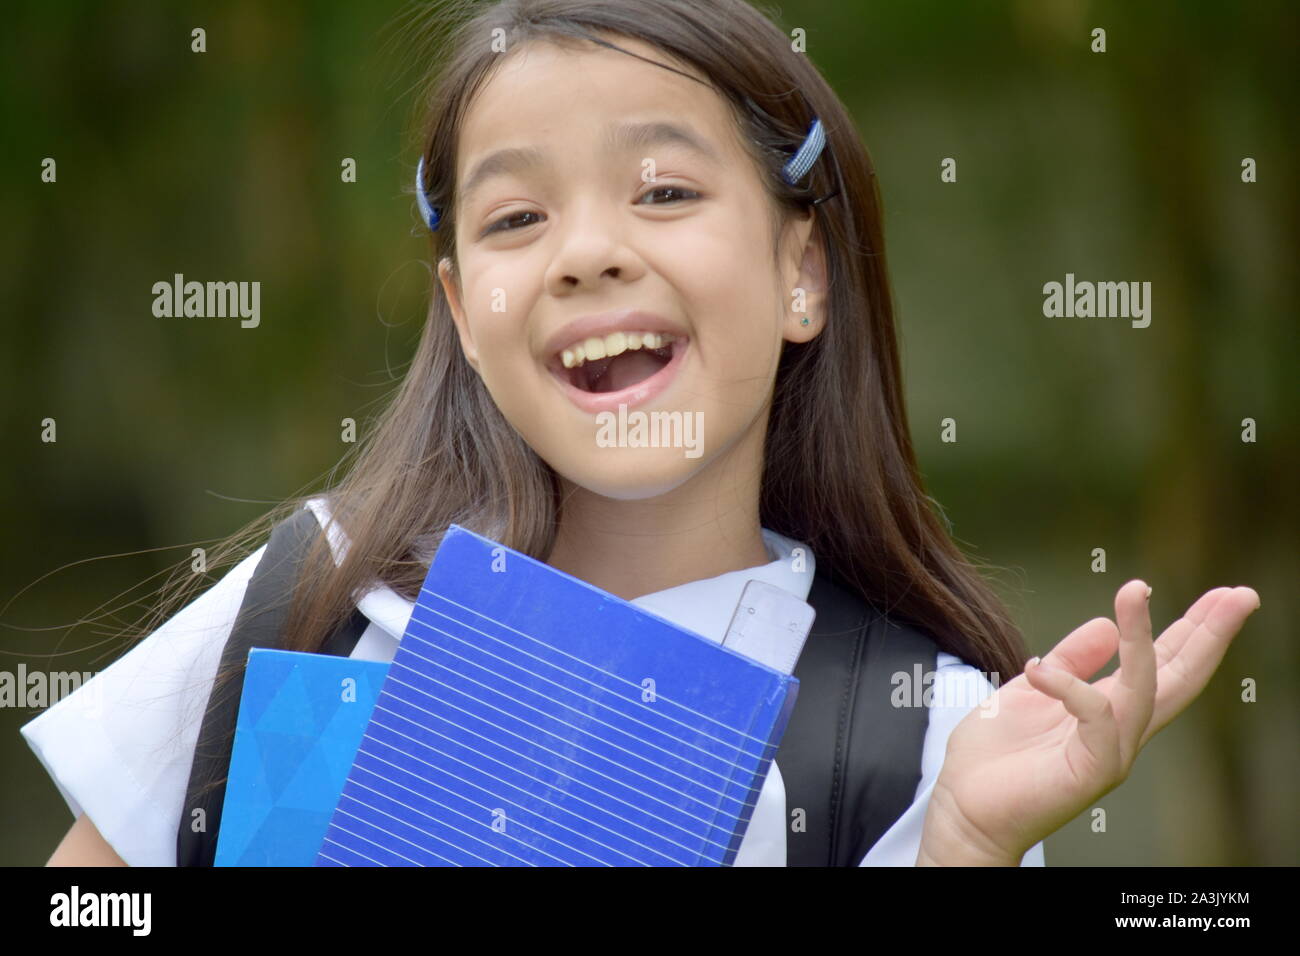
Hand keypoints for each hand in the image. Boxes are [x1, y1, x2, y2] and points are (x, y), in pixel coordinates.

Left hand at [916, 579, 1260, 864]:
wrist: (965, 809)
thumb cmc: (995, 758)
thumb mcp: (1033, 690)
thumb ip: (1071, 660)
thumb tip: (1107, 625)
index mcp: (1110, 710)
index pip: (1163, 664)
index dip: (1194, 629)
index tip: (1224, 594)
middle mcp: (1121, 731)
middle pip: (1179, 677)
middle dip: (1210, 634)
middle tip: (1240, 594)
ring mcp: (1110, 752)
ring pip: (1145, 689)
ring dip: (1142, 637)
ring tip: (1134, 590)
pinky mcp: (1091, 771)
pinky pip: (1097, 719)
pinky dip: (1071, 687)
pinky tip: (1039, 669)